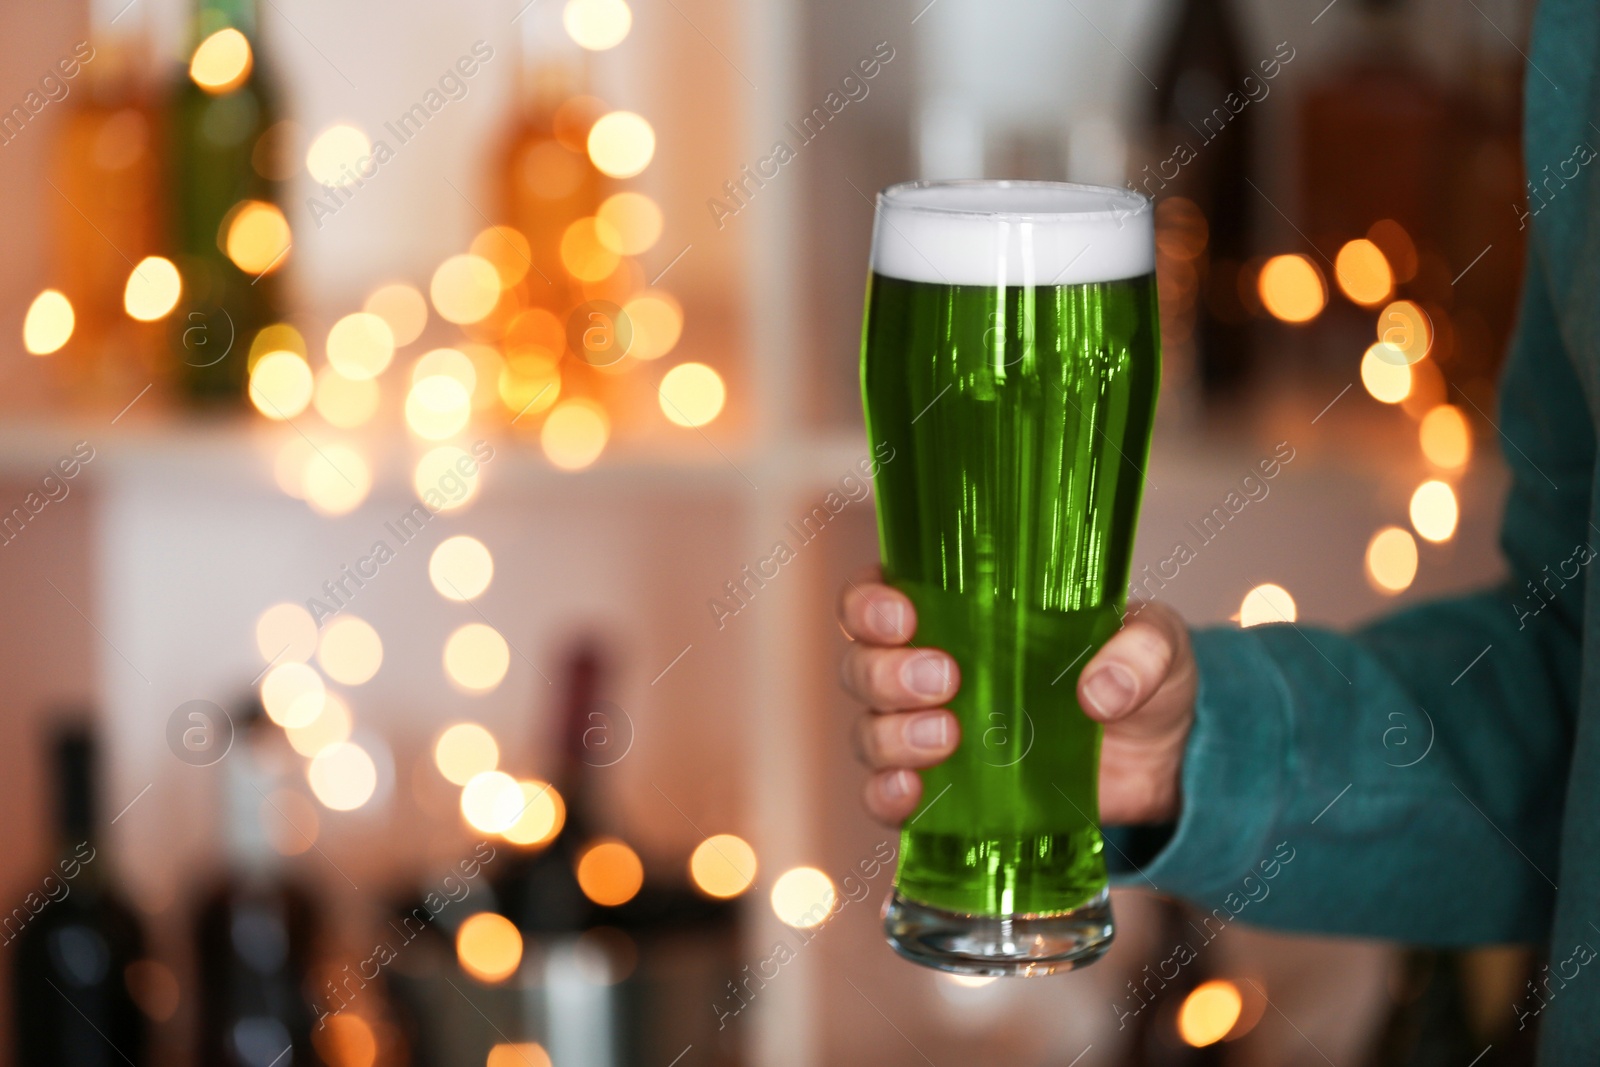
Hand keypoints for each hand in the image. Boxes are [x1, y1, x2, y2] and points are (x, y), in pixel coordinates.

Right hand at [837, 573, 1197, 826]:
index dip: (868, 604)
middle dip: (886, 673)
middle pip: (861, 665)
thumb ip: (1139, 651)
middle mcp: (927, 670)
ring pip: (868, 730)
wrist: (1162, 764)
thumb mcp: (1157, 645)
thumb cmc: (1140, 678)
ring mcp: (930, 735)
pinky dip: (888, 796)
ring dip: (892, 735)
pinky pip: (886, 797)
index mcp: (960, 614)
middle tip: (946, 679)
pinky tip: (915, 793)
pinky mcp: (946, 796)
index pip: (876, 597)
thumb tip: (1100, 691)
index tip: (903, 617)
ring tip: (950, 738)